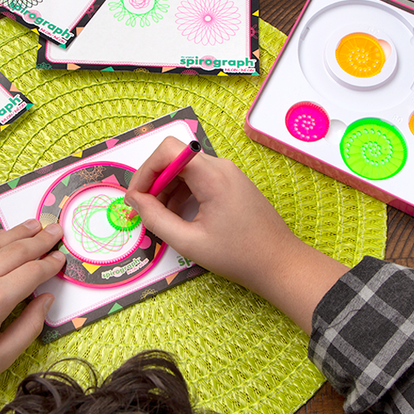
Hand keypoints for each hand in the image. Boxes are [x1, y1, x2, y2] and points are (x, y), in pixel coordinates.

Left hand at [0, 219, 65, 413]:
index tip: (63, 257)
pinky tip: (4, 240)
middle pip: (16, 250)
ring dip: (18, 232)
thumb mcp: (1, 358)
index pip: (33, 272)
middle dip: (40, 239)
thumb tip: (46, 299)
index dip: (51, 264)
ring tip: (35, 224)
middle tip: (57, 228)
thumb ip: (30, 326)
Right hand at [125, 137, 348, 331]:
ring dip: (166, 189)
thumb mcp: (189, 242)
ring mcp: (228, 173)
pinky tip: (179, 217)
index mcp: (213, 177)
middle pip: (174, 158)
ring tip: (161, 218)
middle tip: (143, 211)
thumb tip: (134, 201)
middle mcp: (221, 167)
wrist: (280, 263)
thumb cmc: (238, 256)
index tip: (137, 197)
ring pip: (184, 168)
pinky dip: (182, 193)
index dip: (146, 170)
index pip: (168, 150)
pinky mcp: (232, 183)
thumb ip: (156, 219)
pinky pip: (198, 178)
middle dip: (153, 182)